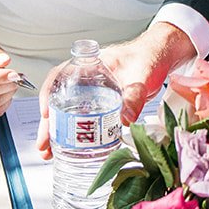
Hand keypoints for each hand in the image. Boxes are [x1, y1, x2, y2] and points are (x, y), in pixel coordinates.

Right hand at [36, 22, 194, 157]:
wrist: (163, 57)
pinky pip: (84, 120)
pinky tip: (72, 149)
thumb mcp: (142, 74)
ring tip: (51, 153)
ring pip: (69, 112)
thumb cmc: (149, 56)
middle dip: (49, 124)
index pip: (59, 75)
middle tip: (44, 145)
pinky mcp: (104, 105)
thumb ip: (134, 95)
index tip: (46, 113)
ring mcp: (94, 93)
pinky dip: (77, 134)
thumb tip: (125, 119)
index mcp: (90, 65)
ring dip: (59, 133)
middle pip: (59, 100)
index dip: (47, 94)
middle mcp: (87, 79)